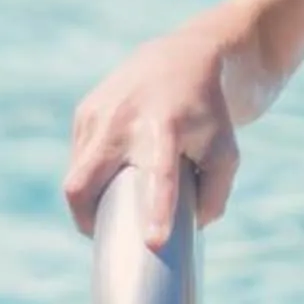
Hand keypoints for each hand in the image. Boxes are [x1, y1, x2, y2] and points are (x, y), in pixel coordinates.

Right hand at [62, 21, 243, 247]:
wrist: (182, 58)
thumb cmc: (207, 114)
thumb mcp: (226, 150)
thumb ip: (215, 194)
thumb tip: (188, 231)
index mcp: (168, 127)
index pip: (160, 177)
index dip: (157, 211)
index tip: (154, 244)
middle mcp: (126, 119)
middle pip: (85, 181)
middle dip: (86, 219)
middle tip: (104, 236)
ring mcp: (99, 114)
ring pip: (77, 177)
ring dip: (88, 200)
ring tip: (111, 205)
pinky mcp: (84, 112)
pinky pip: (78, 160)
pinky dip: (89, 177)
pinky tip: (106, 176)